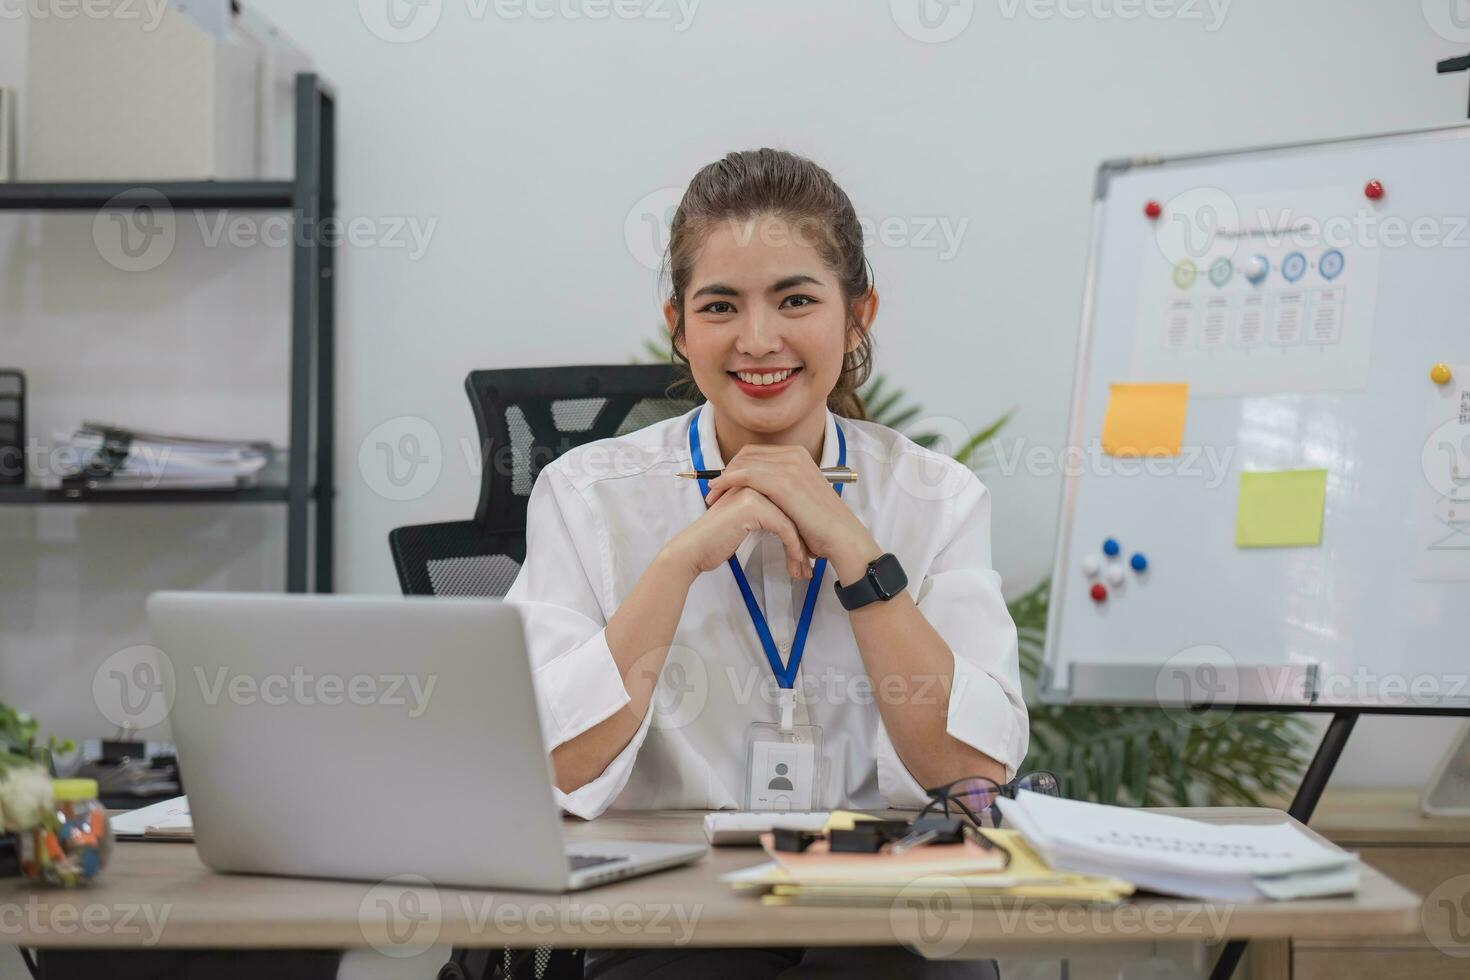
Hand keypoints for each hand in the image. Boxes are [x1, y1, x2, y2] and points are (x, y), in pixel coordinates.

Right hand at [662, 486, 813, 581]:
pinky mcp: (753, 507)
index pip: (789, 503)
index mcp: (755, 482)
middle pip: (793, 510)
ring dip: (800, 549)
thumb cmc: (716, 540)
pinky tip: (794, 567)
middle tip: (809, 565)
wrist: (693, 550)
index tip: (808, 554)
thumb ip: (765, 515)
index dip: (801, 530)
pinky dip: (793, 550)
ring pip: (792, 520)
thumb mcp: (745, 522)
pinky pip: (784, 528)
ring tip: (803, 571)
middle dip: (805, 541)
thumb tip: (792, 526)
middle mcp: (756, 482)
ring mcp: (754, 492)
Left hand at [703, 445, 880, 582]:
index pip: (755, 453)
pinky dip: (727, 481)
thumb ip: (780, 489)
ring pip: (744, 463)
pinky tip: (717, 492)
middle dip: (727, 471)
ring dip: (723, 479)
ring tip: (712, 497)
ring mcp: (790, 466)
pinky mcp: (784, 482)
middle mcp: (794, 455)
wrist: (840, 537)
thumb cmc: (820, 525)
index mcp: (798, 455)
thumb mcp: (799, 498)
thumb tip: (758, 492)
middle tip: (714, 492)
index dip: (735, 467)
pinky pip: (746, 474)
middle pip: (747, 455)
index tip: (723, 485)